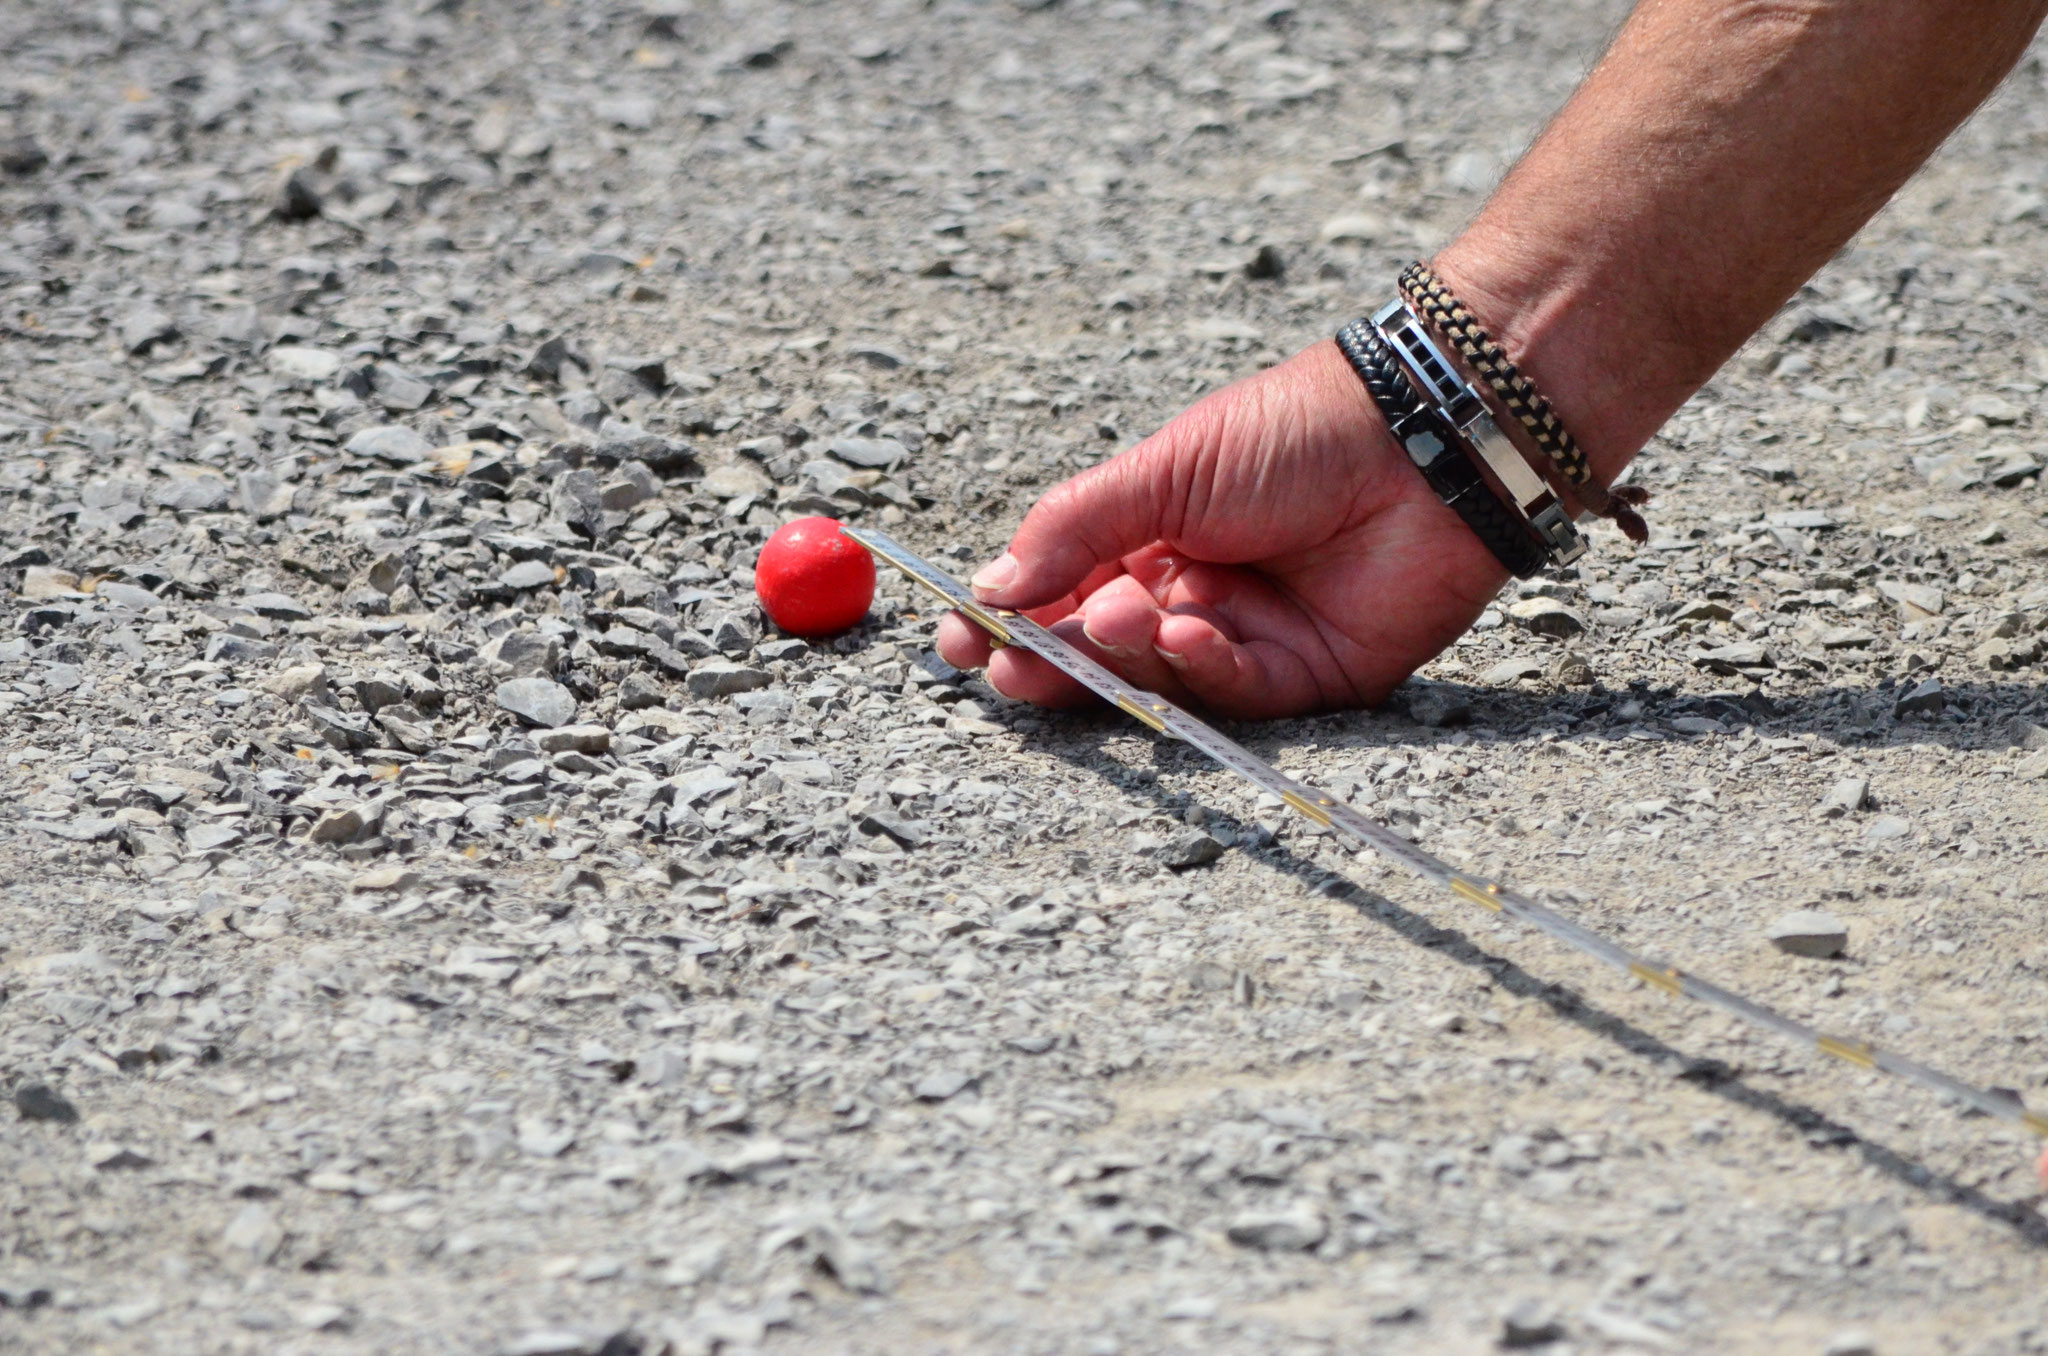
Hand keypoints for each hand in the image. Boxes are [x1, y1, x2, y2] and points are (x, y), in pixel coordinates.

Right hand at [936, 339, 1508, 718]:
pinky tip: (1192, 628)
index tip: (959, 642)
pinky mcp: (1310, 676)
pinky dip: (1206, 667)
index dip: (1011, 622)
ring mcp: (1250, 638)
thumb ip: (1074, 528)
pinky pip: (1239, 695)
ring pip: (1163, 679)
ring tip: (1127, 610)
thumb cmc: (1295, 431)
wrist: (1424, 434)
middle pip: (1104, 654)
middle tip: (1012, 663)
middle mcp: (1193, 594)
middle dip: (1055, 660)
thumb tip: (988, 587)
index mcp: (1152, 537)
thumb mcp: (1165, 468)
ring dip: (1133, 653)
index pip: (1062, 595)